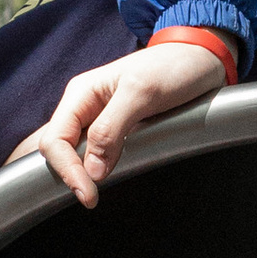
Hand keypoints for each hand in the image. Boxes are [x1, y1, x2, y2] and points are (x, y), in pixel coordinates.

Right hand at [6, 36, 227, 206]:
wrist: (201, 59)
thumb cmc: (173, 67)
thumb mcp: (142, 91)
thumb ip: (112, 128)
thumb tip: (92, 170)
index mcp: (82, 94)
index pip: (55, 140)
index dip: (67, 170)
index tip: (88, 194)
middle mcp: (85, 109)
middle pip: (60, 151)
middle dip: (70, 176)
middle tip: (91, 198)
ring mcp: (101, 121)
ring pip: (77, 156)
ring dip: (83, 175)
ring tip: (95, 193)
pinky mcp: (119, 132)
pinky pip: (100, 155)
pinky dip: (100, 171)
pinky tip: (108, 180)